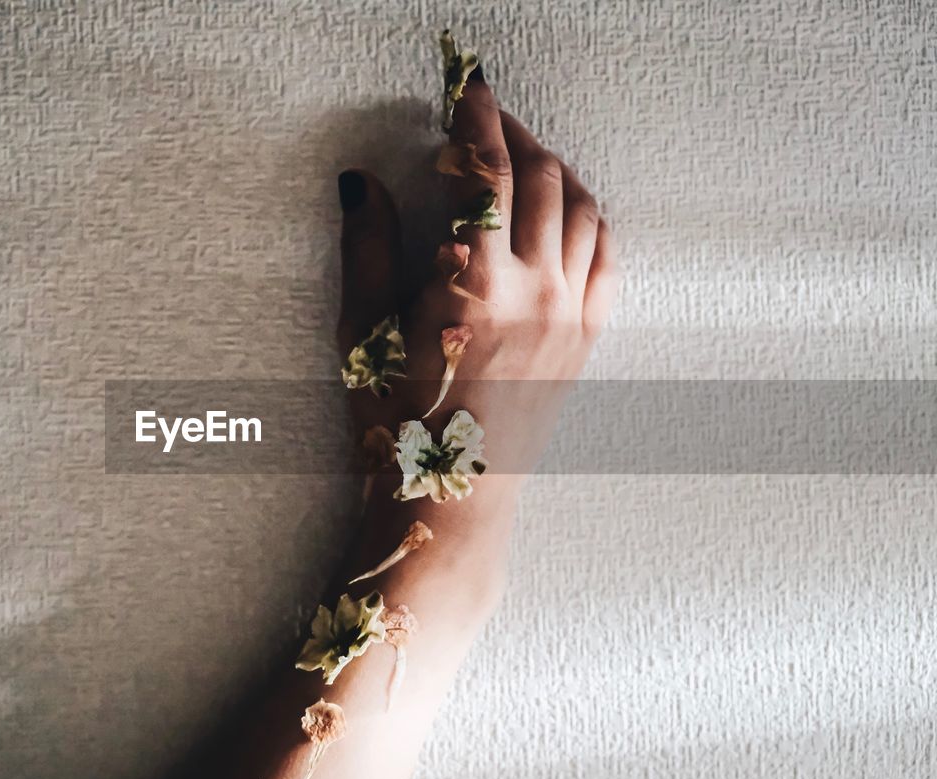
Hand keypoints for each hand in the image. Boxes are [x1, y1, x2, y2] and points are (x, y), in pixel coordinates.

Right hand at [337, 69, 619, 486]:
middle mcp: (535, 291)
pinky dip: (590, 218)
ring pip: (583, 210)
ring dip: (556, 169)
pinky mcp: (586, 340)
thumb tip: (361, 183)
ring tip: (524, 157)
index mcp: (474, 283)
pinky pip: (606, 257)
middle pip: (541, 177)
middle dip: (515, 133)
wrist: (454, 501)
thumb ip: (367, 248)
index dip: (477, 118)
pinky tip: (568, 212)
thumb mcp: (365, 333)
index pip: (487, 171)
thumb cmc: (399, 426)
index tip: (469, 88)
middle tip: (486, 118)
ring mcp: (569, 316)